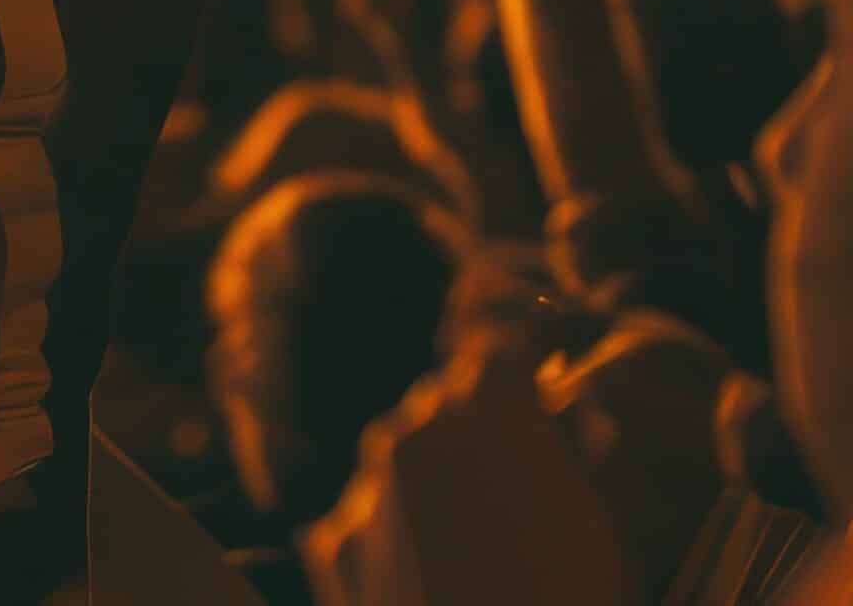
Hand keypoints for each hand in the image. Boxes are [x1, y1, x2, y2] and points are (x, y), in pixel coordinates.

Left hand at [304, 340, 643, 605]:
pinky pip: (365, 519)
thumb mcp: (601, 528)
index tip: (535, 392)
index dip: (518, 372)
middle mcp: (411, 428)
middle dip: (472, 429)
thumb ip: (580, 455)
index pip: (496, 351)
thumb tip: (579, 414)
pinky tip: (432, 583)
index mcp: (484, 407)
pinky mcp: (332, 541)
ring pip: (396, 458)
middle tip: (513, 485)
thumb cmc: (570, 600)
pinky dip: (391, 539)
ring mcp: (364, 485)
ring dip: (428, 482)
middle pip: (440, 402)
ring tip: (476, 546)